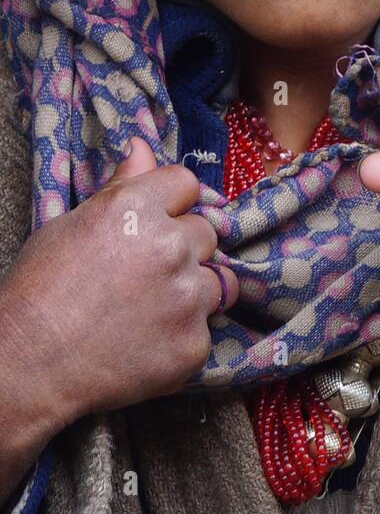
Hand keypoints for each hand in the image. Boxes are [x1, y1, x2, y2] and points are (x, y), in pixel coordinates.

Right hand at [0, 141, 239, 436]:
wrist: (27, 365)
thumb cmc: (39, 290)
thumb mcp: (71, 224)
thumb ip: (119, 186)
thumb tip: (142, 147)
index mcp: (137, 208)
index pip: (187, 184)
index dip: (171, 204)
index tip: (154, 224)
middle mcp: (170, 246)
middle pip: (206, 233)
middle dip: (182, 249)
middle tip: (143, 275)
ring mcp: (187, 297)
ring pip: (218, 281)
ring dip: (193, 292)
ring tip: (149, 310)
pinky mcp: (193, 344)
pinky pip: (204, 330)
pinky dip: (182, 336)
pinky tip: (145, 343)